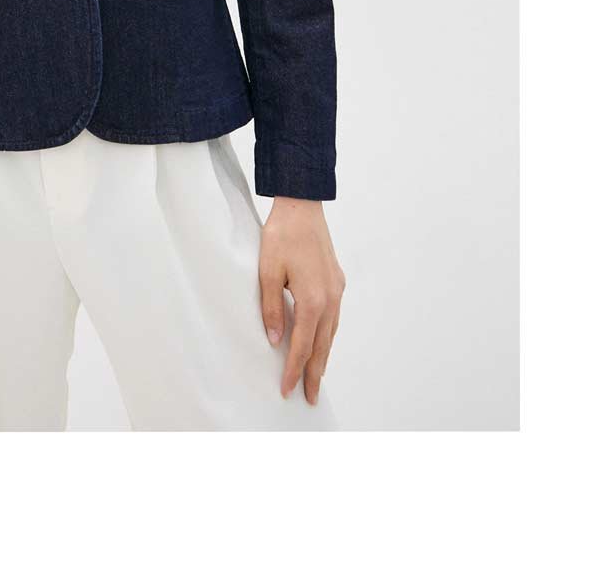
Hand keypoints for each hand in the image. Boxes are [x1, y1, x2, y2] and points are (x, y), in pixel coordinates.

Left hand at [259, 197, 344, 404]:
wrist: (302, 206)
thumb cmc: (282, 236)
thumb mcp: (267, 272)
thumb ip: (272, 308)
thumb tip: (277, 340)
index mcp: (313, 300)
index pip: (302, 346)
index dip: (294, 370)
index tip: (287, 390)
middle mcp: (330, 299)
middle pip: (322, 346)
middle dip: (314, 373)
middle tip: (309, 398)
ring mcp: (336, 290)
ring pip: (331, 333)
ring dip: (323, 356)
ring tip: (316, 377)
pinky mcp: (337, 281)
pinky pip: (334, 318)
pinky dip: (327, 336)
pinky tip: (321, 341)